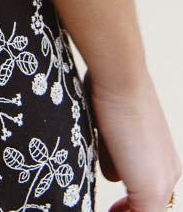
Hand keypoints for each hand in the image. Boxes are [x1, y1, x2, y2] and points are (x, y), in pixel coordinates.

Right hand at [83, 67, 180, 211]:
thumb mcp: (112, 131)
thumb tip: (113, 177)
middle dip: (126, 210)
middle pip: (151, 206)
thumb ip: (115, 157)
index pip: (150, 193)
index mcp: (164, 159)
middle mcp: (169, 173)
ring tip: (109, 211)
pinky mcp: (151, 189)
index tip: (114, 207)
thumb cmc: (111, 92)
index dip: (130, 204)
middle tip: (110, 211)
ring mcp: (162, 182)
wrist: (121, 78)